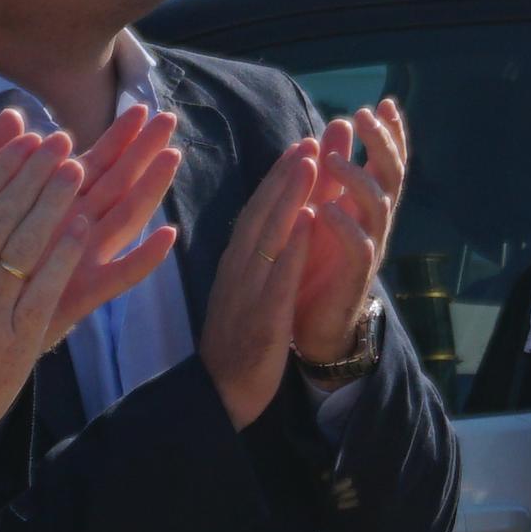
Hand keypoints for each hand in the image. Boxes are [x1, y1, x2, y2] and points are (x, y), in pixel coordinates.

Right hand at [0, 106, 186, 452]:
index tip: (22, 142)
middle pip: (1, 217)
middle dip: (32, 174)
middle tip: (59, 142)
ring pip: (25, 246)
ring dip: (53, 203)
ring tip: (76, 170)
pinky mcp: (16, 340)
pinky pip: (44, 288)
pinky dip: (64, 255)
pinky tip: (82, 226)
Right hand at [201, 135, 324, 426]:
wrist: (219, 394)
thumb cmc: (236, 342)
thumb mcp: (243, 293)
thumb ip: (254, 261)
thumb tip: (272, 229)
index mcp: (235, 265)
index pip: (257, 212)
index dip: (278, 179)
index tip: (300, 147)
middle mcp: (238, 270)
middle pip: (262, 212)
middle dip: (287, 173)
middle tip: (311, 136)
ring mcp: (248, 291)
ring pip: (269, 234)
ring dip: (290, 194)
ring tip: (311, 159)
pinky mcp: (262, 316)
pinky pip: (279, 275)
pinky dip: (293, 244)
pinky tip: (309, 218)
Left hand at [289, 103, 407, 364]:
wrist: (315, 327)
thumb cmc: (319, 264)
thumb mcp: (325, 208)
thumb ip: (332, 171)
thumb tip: (337, 123)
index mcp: (367, 206)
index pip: (387, 161)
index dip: (391, 132)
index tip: (385, 101)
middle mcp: (375, 223)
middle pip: (391, 176)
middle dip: (381, 143)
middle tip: (365, 115)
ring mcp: (369, 249)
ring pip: (378, 207)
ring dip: (357, 179)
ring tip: (333, 159)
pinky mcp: (355, 278)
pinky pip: (358, 248)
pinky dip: (344, 226)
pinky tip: (326, 209)